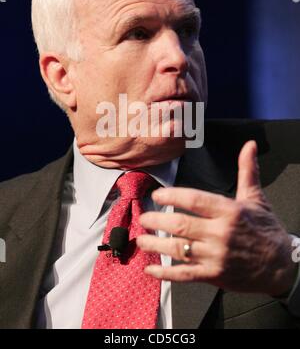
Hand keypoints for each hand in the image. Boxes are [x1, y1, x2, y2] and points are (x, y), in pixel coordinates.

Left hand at [137, 141, 296, 295]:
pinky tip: (151, 268)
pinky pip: (185, 275)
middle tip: (144, 217)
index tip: (157, 195)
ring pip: (178, 249)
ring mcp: (216, 256)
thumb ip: (247, 170)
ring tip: (141, 238)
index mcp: (229, 211)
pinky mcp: (214, 275)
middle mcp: (220, 233)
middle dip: (156, 220)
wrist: (281, 264)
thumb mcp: (256, 197)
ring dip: (155, 244)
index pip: (194, 200)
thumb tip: (249, 146)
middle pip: (180, 224)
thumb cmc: (266, 229)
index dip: (171, 196)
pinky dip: (165, 273)